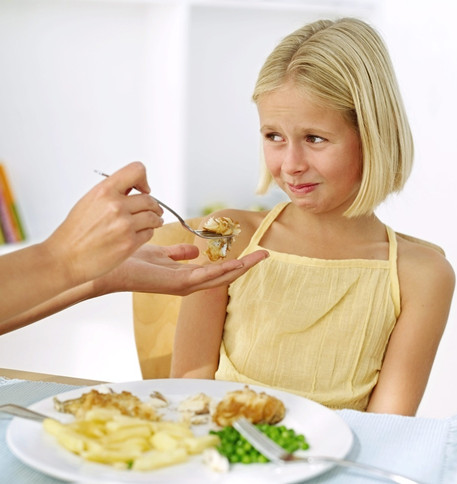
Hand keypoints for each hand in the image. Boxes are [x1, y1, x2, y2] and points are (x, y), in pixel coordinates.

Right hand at [45, 162, 163, 285]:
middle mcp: (116, 206)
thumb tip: (134, 189)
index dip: (143, 179)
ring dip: (156, 219)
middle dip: (153, 205)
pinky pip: (150, 233)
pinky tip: (141, 234)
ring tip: (154, 221)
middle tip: (154, 210)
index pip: (136, 171)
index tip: (144, 189)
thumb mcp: (89, 201)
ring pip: (153, 217)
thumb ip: (112, 193)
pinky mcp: (130, 243)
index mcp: (104, 191)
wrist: (65, 258)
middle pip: (149, 199)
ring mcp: (124, 225)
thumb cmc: (75, 232)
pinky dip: (149, 232)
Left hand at [94, 244, 268, 295]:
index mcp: (186, 276)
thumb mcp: (160, 253)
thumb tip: (195, 250)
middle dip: (245, 266)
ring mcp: (183, 286)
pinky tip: (236, 264)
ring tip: (259, 258)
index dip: (236, 262)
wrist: (111, 267)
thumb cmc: (132, 261)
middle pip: (224, 275)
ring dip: (240, 268)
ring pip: (220, 278)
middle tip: (265, 255)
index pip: (217, 270)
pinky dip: (222, 271)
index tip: (252, 253)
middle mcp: (188, 284)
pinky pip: (205, 277)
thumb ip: (178, 253)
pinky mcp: (176, 284)